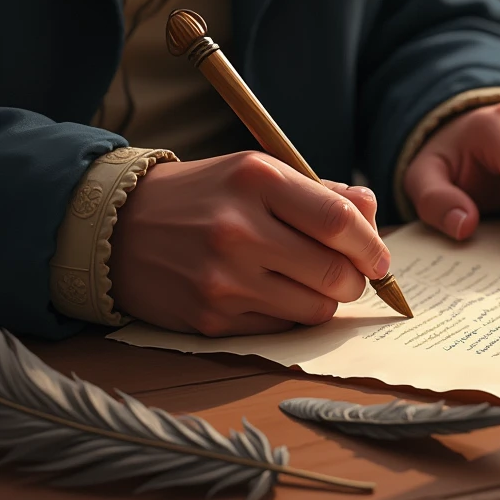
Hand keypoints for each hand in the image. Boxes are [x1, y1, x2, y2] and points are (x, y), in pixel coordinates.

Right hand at [107, 151, 387, 335]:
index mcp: (257, 180)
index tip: (380, 259)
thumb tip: (372, 216)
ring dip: (326, 299)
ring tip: (308, 281)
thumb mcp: (258, 173)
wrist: (119, 228)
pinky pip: (282, 326)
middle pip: (335, 272)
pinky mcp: (212, 319)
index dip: (372, 246)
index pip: (339, 221)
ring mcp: (223, 278)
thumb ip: (320, 193)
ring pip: (315, 308)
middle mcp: (238, 229)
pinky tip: (272, 292)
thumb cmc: (205, 196)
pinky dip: (291, 314)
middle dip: (356, 280)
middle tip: (349, 275)